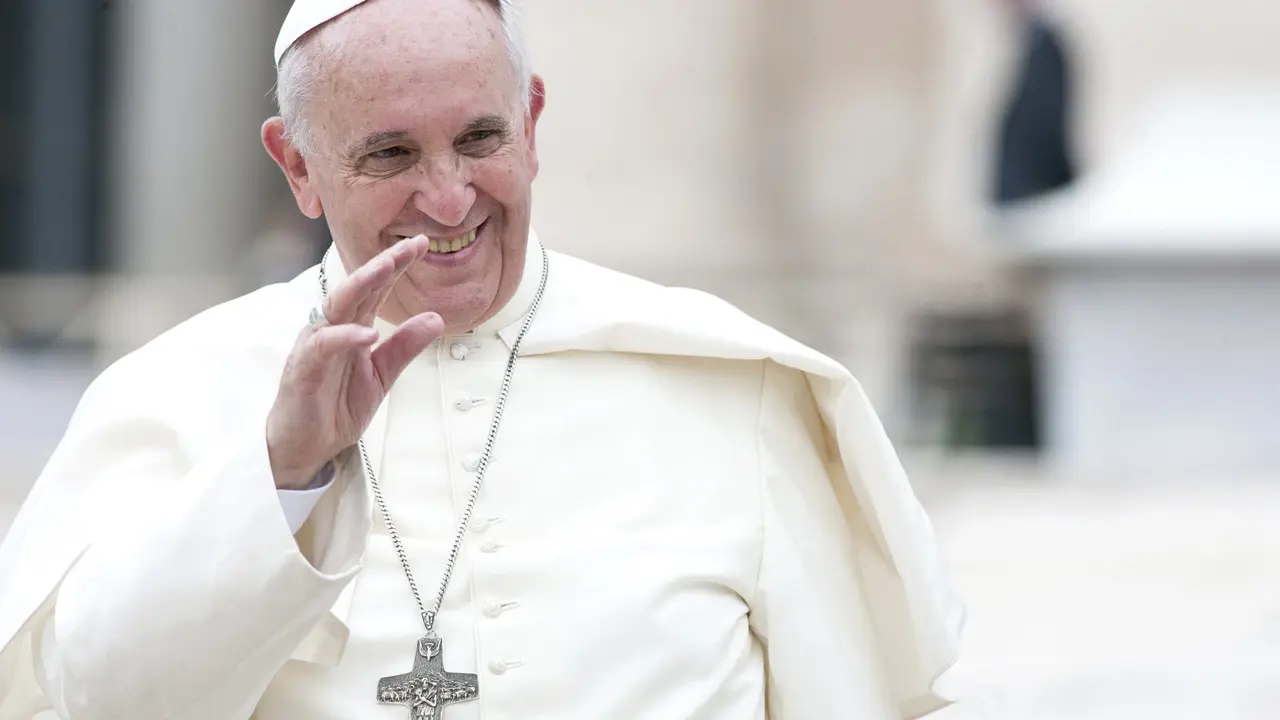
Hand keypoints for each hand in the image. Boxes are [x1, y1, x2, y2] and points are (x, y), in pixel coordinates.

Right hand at [267, 236, 443, 489]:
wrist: (305, 447)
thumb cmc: (334, 406)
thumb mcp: (381, 375)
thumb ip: (405, 347)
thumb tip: (436, 318)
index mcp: (352, 327)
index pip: (376, 289)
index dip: (397, 265)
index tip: (422, 244)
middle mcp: (332, 329)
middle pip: (357, 287)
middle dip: (383, 264)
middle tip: (409, 245)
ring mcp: (315, 346)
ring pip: (337, 306)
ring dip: (362, 284)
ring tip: (388, 268)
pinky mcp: (303, 370)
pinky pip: (323, 346)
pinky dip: (345, 337)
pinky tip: (367, 334)